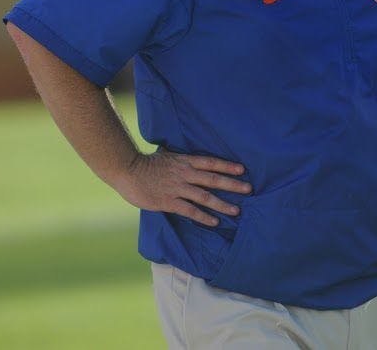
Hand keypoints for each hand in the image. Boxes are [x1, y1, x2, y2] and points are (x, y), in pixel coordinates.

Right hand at [116, 149, 251, 226]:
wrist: (127, 171)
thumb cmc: (146, 164)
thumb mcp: (167, 156)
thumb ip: (181, 160)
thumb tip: (192, 160)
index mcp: (185, 161)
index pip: (211, 162)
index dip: (227, 166)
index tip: (242, 170)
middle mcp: (184, 174)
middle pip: (213, 179)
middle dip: (232, 184)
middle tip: (249, 189)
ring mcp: (177, 188)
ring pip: (205, 197)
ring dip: (222, 204)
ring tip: (236, 210)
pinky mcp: (169, 201)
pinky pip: (190, 211)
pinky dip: (204, 217)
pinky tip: (215, 222)